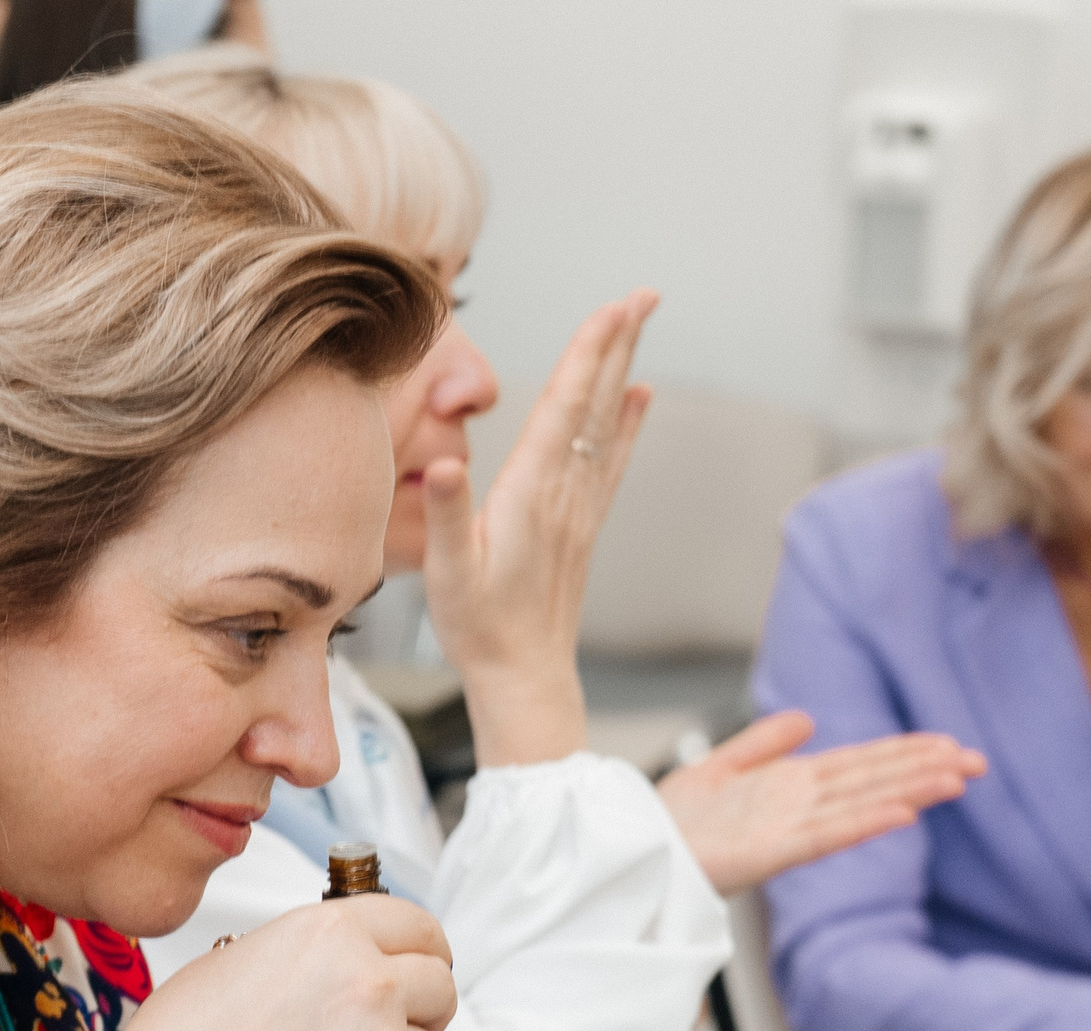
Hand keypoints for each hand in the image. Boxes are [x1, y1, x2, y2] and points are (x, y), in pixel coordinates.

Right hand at [416, 289, 655, 766]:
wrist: (523, 678)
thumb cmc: (479, 627)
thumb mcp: (448, 573)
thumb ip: (451, 516)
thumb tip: (447, 463)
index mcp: (530, 494)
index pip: (565, 407)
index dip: (588, 354)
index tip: (611, 307)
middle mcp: (564, 493)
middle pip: (597, 403)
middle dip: (617, 344)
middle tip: (643, 292)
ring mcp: (578, 509)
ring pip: (608, 424)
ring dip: (622, 370)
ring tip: (638, 324)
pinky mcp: (581, 526)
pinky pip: (612, 459)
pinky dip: (629, 422)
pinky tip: (641, 398)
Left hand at [656, 711, 985, 895]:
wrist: (631, 846)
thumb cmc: (670, 818)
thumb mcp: (718, 766)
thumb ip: (762, 743)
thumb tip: (809, 718)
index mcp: (790, 785)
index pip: (861, 764)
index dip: (904, 753)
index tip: (949, 744)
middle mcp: (797, 806)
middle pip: (873, 782)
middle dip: (924, 770)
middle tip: (978, 762)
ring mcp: (786, 829)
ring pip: (860, 806)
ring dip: (908, 792)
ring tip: (956, 780)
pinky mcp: (767, 853)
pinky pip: (822, 837)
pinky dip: (861, 824)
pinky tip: (900, 815)